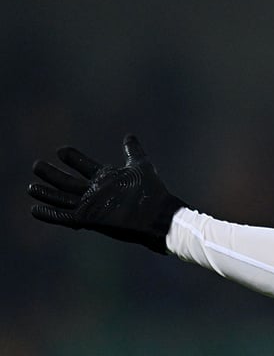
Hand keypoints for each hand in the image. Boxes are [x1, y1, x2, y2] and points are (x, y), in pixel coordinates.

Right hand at [28, 134, 184, 253]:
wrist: (159, 215)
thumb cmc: (152, 192)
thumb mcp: (141, 166)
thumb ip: (133, 151)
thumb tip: (129, 136)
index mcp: (107, 179)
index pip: (85, 166)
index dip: (74, 159)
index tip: (61, 150)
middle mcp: (96, 192)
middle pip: (69, 182)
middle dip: (53, 174)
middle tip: (36, 165)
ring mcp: (92, 205)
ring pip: (63, 198)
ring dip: (47, 193)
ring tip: (31, 187)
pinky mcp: (89, 219)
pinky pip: (64, 216)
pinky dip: (50, 214)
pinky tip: (35, 209)